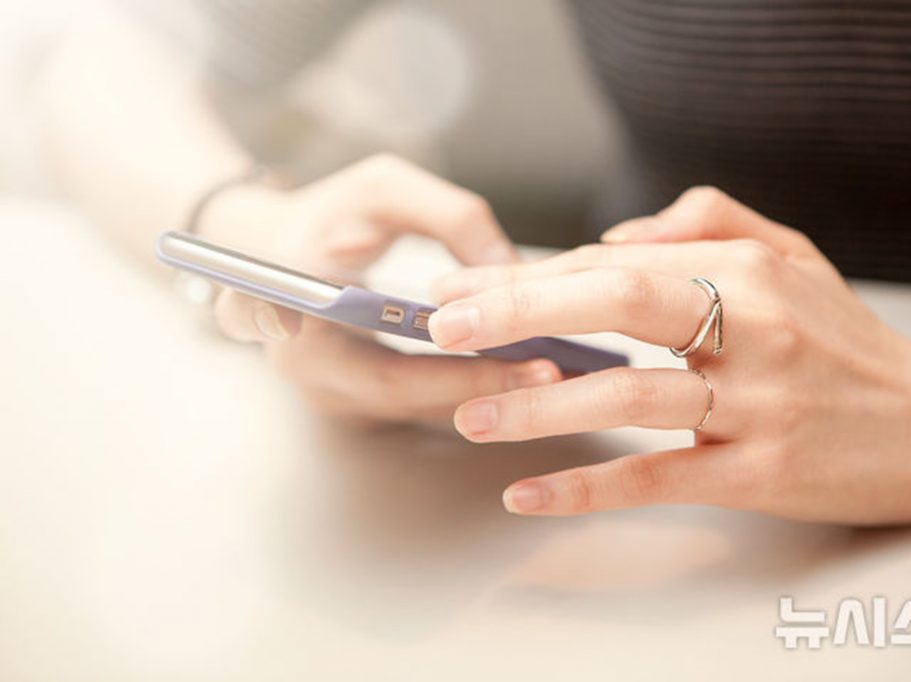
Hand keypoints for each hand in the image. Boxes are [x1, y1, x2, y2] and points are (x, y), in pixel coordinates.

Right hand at [200, 154, 561, 423]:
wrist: (273, 247)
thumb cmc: (328, 212)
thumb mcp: (385, 189)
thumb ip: (449, 217)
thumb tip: (513, 271)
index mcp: (300, 326)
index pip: (390, 372)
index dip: (461, 374)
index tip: (529, 359)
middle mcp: (309, 376)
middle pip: (412, 401)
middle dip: (490, 389)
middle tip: (560, 372)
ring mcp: (331, 394)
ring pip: (419, 407)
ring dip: (489, 393)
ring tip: (560, 371)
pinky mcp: (353, 398)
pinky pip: (417, 400)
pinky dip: (470, 386)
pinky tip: (523, 369)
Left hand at [429, 187, 910, 523]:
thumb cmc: (847, 342)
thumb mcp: (793, 255)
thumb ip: (707, 222)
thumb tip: (612, 236)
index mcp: (745, 271)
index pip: (614, 264)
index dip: (532, 275)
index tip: (465, 287)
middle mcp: (750, 329)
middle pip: (617, 304)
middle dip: (520, 311)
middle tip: (443, 323)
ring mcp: (754, 403)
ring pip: (628, 395)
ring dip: (538, 406)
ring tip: (469, 412)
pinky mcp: (758, 472)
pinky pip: (658, 478)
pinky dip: (587, 487)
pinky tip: (528, 492)